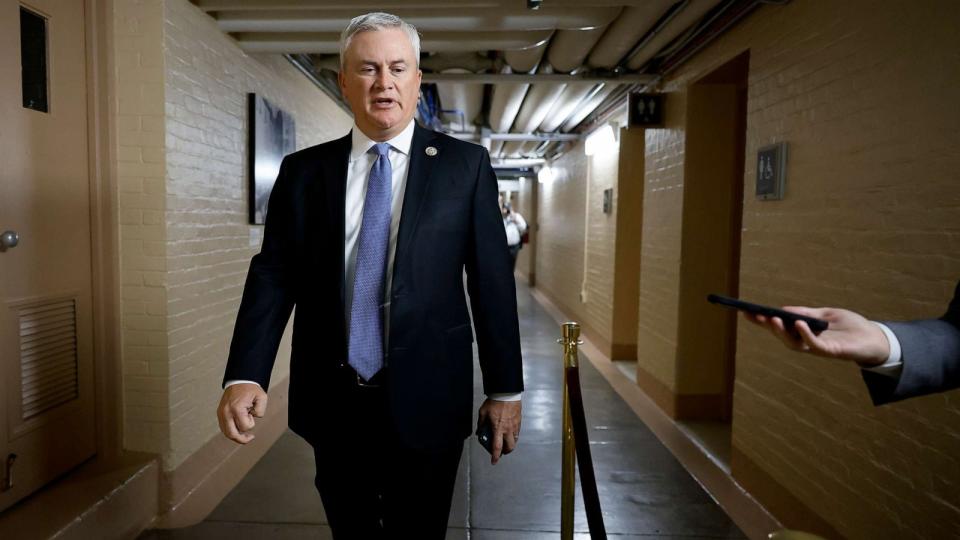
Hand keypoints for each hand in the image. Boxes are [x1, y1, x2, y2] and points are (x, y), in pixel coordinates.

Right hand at [217, 383, 267, 443]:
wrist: (239, 380)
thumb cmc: (249, 388)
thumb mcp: (262, 397)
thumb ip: (260, 411)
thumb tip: (253, 418)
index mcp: (236, 408)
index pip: (244, 427)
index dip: (251, 423)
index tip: (252, 415)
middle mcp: (226, 412)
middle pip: (232, 434)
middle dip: (241, 439)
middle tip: (249, 438)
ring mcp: (221, 413)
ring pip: (226, 432)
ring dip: (235, 435)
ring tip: (243, 435)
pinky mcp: (219, 413)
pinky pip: (223, 427)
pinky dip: (230, 430)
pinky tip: (236, 429)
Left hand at [477, 398, 521, 464]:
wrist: (506, 392)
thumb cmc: (494, 402)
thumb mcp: (483, 412)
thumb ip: (481, 424)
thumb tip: (478, 432)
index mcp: (497, 428)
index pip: (497, 447)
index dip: (495, 456)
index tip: (494, 461)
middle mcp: (507, 429)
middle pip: (509, 447)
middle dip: (505, 452)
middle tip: (501, 452)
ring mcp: (514, 425)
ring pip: (515, 441)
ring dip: (510, 445)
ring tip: (505, 443)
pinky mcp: (519, 421)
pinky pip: (517, 433)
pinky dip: (514, 436)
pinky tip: (509, 434)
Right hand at [743, 306, 889, 366]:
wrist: (875, 337)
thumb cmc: (851, 326)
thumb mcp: (825, 314)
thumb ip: (806, 313)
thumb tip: (783, 309)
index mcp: (804, 332)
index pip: (779, 327)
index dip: (762, 321)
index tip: (745, 311)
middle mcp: (807, 342)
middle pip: (781, 336)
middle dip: (766, 326)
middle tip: (754, 315)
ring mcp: (818, 348)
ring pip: (793, 343)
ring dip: (781, 332)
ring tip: (772, 319)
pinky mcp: (832, 351)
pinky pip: (814, 345)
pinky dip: (805, 335)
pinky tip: (798, 323)